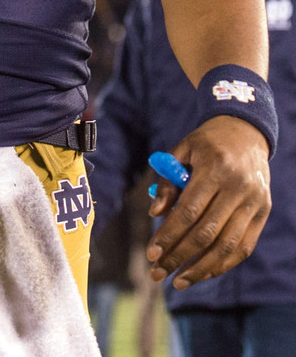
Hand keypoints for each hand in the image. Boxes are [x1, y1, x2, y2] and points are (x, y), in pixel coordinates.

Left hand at [146, 115, 270, 289]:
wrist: (246, 132)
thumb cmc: (206, 142)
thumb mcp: (182, 149)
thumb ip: (167, 180)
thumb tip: (155, 214)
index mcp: (215, 168)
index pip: (188, 211)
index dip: (169, 235)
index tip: (150, 253)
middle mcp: (238, 187)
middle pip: (206, 233)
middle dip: (179, 256)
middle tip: (157, 272)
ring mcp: (254, 202)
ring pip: (227, 246)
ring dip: (201, 268)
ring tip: (178, 280)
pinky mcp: (262, 213)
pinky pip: (243, 247)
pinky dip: (223, 264)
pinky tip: (202, 272)